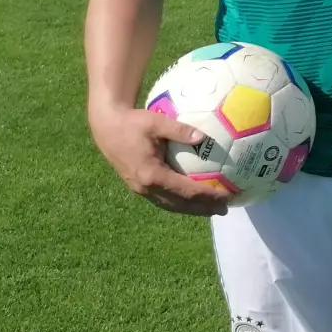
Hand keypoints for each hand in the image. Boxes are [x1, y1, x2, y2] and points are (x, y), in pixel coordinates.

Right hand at [88, 104, 232, 215]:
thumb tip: (203, 137)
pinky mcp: (138, 186)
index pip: (186, 191)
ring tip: (212, 209)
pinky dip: (179, 202)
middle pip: (180, 204)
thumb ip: (179, 130)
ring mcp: (140, 189)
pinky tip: (191, 199)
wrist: (106, 127)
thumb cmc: (132, 123)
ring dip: (192, 209)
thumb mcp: (156, 122)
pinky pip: (163, 199)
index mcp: (152, 175)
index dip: (208, 196)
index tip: (226, 196)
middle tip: (225, 209)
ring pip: (170, 205)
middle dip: (203, 209)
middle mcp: (146, 187)